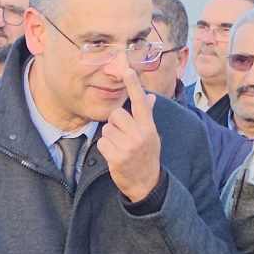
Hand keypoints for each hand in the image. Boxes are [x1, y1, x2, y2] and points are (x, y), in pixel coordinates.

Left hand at [96, 71, 165, 203]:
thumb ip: (147, 116)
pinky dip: (105, 148)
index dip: (133, 85)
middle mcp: (140, 135)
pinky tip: (114, 155)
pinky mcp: (117, 158)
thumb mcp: (151, 135)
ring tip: (120, 148)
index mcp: (149, 127)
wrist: (146, 184)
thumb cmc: (147, 156)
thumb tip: (149, 97)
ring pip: (107, 129)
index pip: (141, 102)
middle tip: (122, 136)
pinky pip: (102, 142)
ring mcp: (129, 147)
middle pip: (116, 115)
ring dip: (110, 138)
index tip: (127, 69)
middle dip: (115, 124)